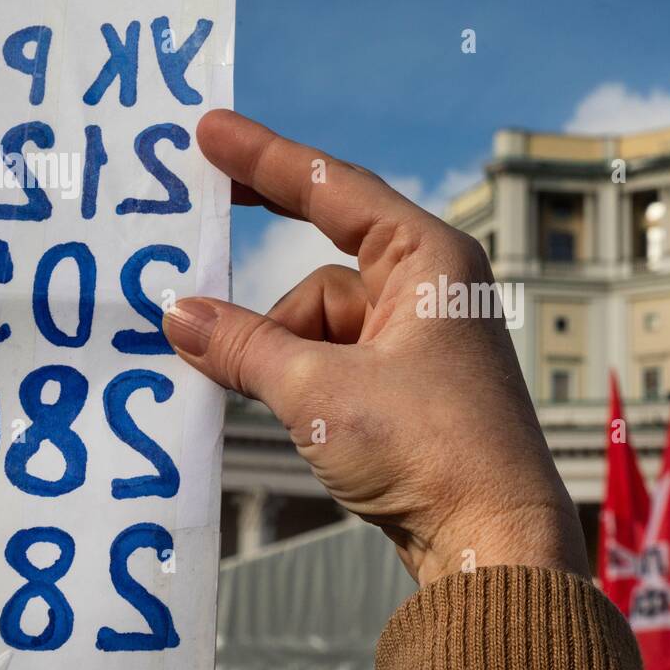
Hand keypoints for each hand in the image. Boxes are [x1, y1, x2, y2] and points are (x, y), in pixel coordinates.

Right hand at [163, 110, 589, 586]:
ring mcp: (419, 340)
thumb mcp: (319, 390)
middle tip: (198, 227)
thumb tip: (177, 315)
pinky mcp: (407, 387)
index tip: (208, 130)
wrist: (493, 540)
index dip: (265, 157)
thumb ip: (241, 346)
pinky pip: (332, 360)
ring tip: (289, 404)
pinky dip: (299, 379)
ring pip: (318, 323)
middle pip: (323, 260)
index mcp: (429, 260)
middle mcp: (430, 288)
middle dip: (267, 279)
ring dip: (282, 355)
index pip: (334, 188)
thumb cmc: (430, 449)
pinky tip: (295, 417)